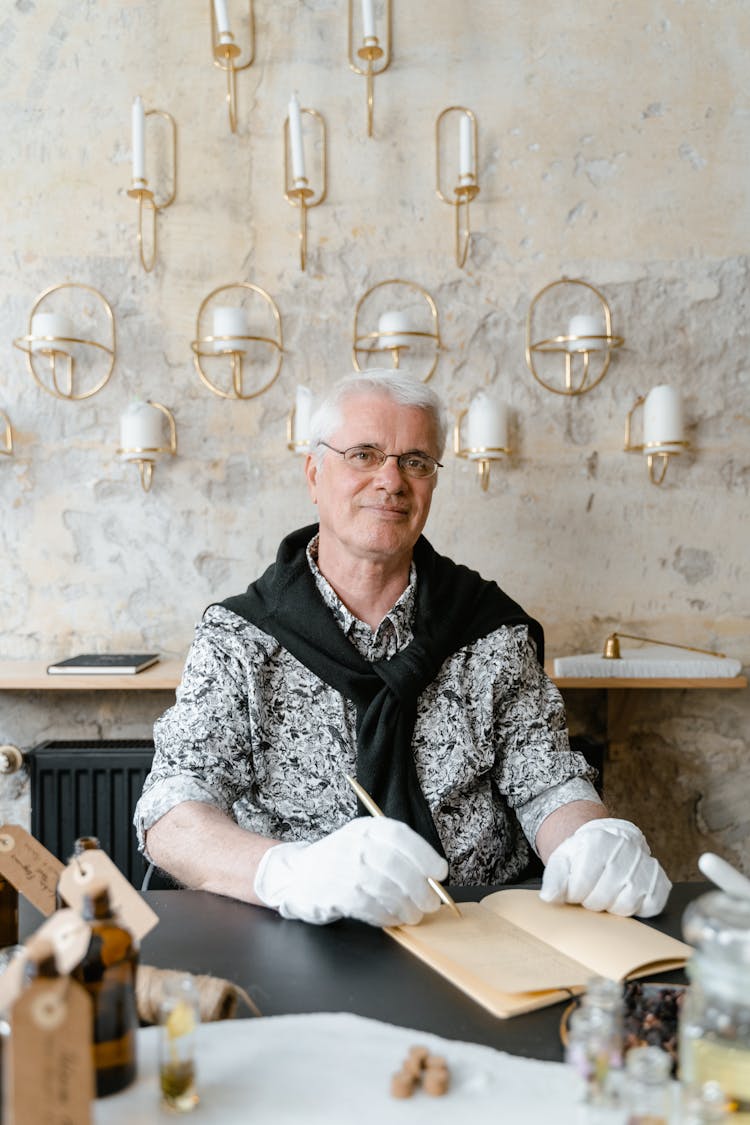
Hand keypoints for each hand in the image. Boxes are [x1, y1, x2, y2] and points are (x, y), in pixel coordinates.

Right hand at [253, 817, 448, 926]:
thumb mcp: (364, 842)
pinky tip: (393, 919)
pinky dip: (388, 917)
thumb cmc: (340, 860)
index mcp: (365, 828)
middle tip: (431, 903)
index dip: (425, 855)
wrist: (298, 875)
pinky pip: (370, 908)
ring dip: (406, 906)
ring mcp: (342, 870)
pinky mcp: (335, 895)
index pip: (400, 836)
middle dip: (420, 888)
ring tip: (413, 914)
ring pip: (385, 888)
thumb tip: (432, 875)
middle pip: (396, 865)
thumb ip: (395, 852)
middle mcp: (354, 845)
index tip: (440, 872)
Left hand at [539, 817, 670, 916]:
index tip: (575, 888)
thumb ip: (553, 878)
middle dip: (592, 901)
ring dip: (613, 906)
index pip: (580, 886)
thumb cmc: (585, 855)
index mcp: (597, 842)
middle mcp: (624, 850)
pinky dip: (637, 908)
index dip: (574, 894)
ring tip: (608, 892)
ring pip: (625, 905)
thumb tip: (549, 897)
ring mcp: (645, 865)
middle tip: (591, 891)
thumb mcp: (563, 859)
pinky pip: (650, 908)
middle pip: (602, 899)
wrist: (611, 842)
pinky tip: (626, 894)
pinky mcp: (660, 881)